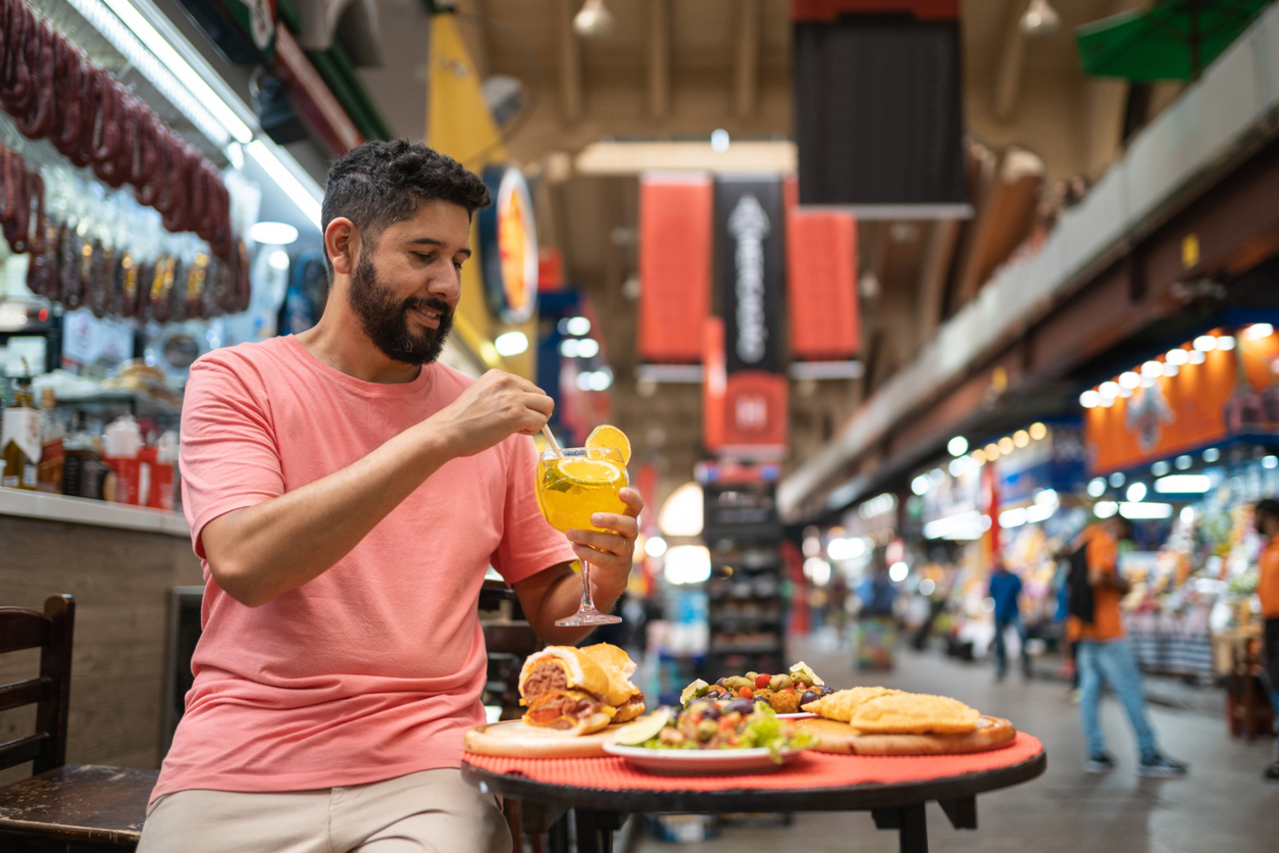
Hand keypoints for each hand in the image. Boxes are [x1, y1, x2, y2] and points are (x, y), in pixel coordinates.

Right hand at [428, 369, 553, 456]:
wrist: (448, 431)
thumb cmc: (462, 420)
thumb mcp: (482, 394)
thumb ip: (502, 394)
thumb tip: (525, 404)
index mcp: (498, 375)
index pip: (528, 386)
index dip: (525, 403)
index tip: (512, 414)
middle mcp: (508, 381)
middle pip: (541, 395)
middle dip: (535, 410)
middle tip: (520, 423)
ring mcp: (513, 397)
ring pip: (547, 406)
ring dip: (538, 420)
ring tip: (519, 428)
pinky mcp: (517, 414)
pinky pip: (541, 421)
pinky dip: (534, 430)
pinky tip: (517, 432)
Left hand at [566, 487, 642, 600]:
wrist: (608, 577)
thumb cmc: (602, 544)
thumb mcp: (602, 528)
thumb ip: (591, 514)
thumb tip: (561, 499)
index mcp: (627, 520)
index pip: (637, 506)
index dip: (632, 498)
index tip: (621, 491)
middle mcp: (630, 535)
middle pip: (629, 525)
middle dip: (611, 520)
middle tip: (593, 518)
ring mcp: (625, 552)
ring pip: (613, 543)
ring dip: (590, 537)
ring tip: (571, 534)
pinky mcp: (616, 567)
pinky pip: (604, 559)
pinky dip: (588, 553)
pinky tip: (576, 547)